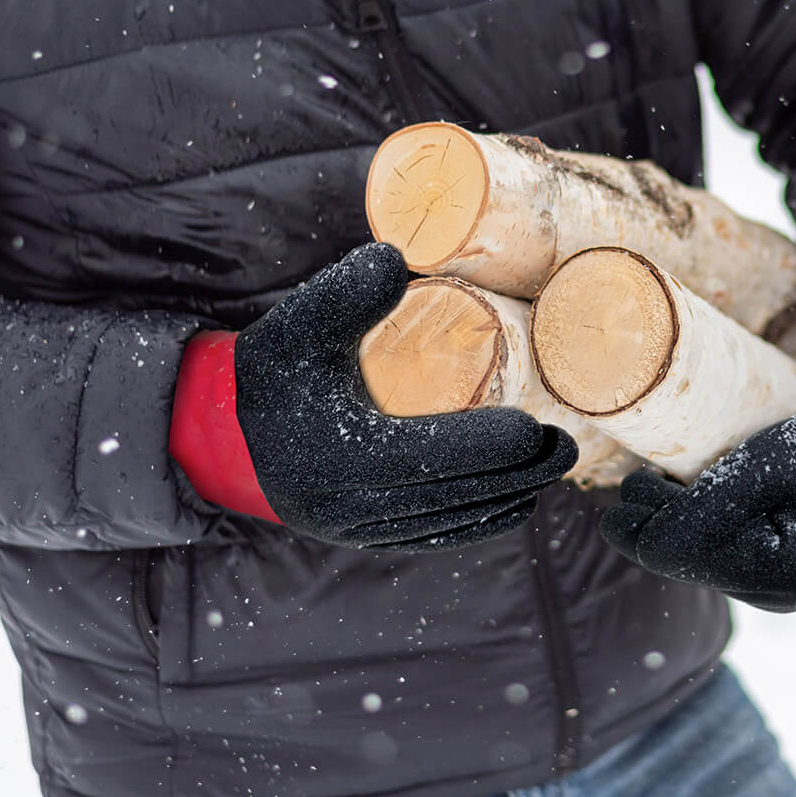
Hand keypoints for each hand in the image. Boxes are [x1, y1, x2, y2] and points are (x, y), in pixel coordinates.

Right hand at [170, 242, 576, 549]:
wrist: (229, 429)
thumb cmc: (274, 369)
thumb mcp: (300, 322)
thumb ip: (346, 290)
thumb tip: (396, 258)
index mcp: (340, 458)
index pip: (430, 458)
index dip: (489, 447)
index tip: (536, 428)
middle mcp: (352, 506)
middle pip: (453, 495)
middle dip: (517, 474)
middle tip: (566, 445)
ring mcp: (359, 530)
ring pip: (450, 521)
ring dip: (508, 499)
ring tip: (553, 468)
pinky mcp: (365, 538)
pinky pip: (434, 536)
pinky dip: (478, 523)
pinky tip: (514, 504)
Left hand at [599, 408, 795, 610]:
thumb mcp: (765, 469)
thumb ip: (704, 508)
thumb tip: (645, 541)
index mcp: (783, 576)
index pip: (686, 559)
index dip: (641, 533)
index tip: (610, 507)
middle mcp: (787, 593)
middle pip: (697, 563)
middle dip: (653, 528)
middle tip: (619, 493)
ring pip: (713, 559)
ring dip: (676, 526)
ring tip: (640, 488)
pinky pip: (737, 553)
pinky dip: (705, 528)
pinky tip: (683, 501)